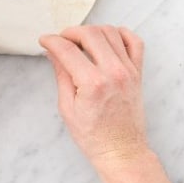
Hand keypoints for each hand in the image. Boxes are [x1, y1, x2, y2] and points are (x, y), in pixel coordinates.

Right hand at [39, 25, 146, 168]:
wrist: (121, 151)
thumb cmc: (94, 137)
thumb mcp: (67, 108)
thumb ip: (61, 75)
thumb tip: (53, 53)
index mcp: (93, 84)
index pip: (67, 50)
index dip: (52, 40)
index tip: (45, 40)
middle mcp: (113, 73)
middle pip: (90, 34)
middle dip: (71, 32)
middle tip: (61, 39)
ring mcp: (128, 71)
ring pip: (111, 32)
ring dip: (93, 31)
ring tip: (81, 40)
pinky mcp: (138, 73)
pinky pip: (134, 42)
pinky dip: (121, 33)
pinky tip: (108, 38)